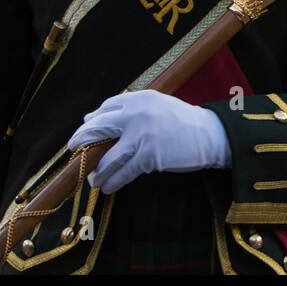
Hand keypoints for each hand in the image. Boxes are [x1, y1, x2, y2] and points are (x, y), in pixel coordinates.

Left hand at [67, 90, 231, 193]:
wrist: (211, 136)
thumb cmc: (183, 123)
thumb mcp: (157, 106)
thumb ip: (130, 111)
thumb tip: (93, 118)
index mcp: (139, 98)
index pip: (104, 109)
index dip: (90, 123)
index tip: (84, 134)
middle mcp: (137, 114)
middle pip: (97, 128)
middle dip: (82, 143)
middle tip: (75, 153)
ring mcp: (141, 135)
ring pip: (107, 158)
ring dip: (97, 171)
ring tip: (95, 179)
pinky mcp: (148, 156)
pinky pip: (122, 172)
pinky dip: (112, 182)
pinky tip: (108, 187)